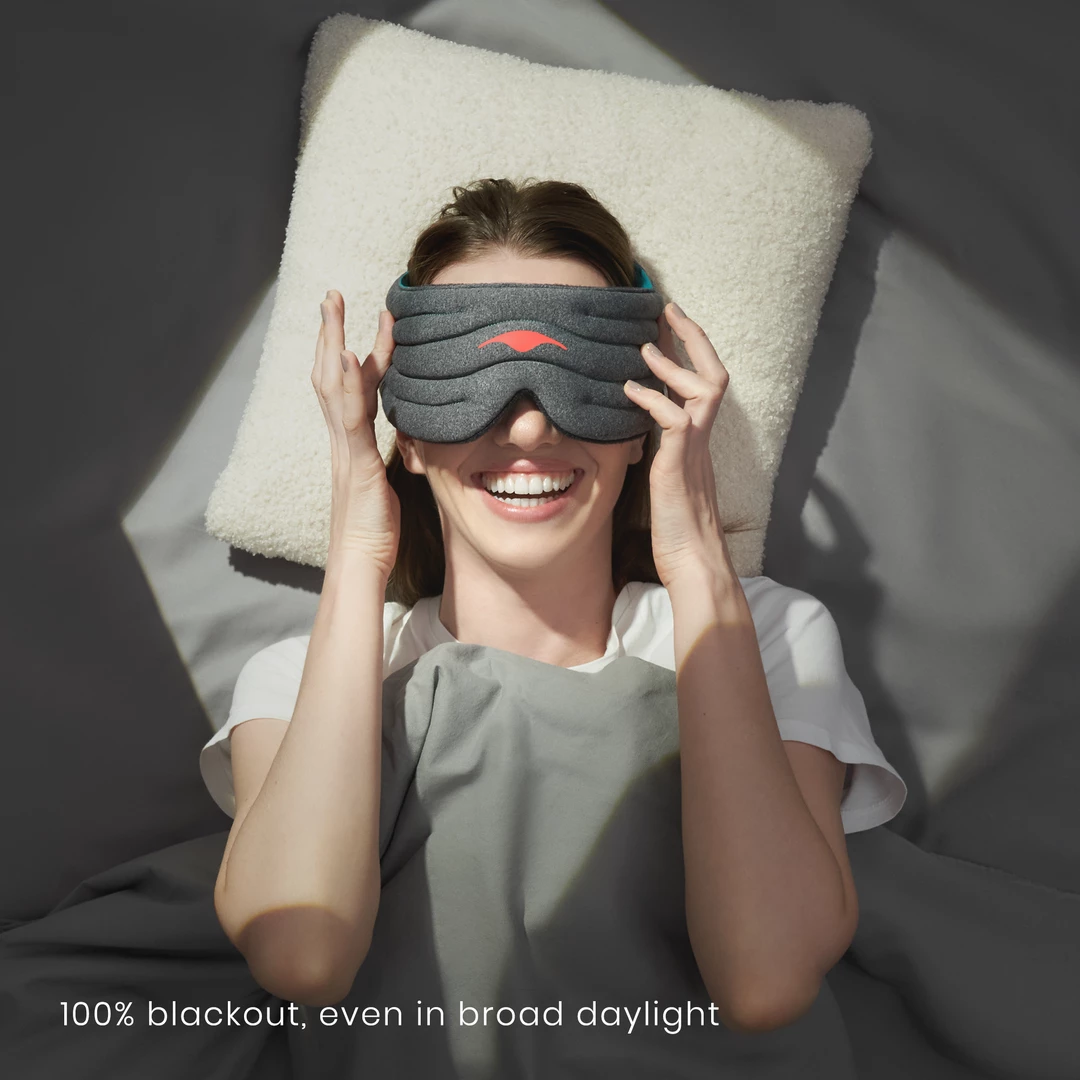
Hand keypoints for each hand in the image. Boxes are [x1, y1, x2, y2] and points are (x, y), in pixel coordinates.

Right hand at [312, 290, 399, 576]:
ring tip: (333, 306)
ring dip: (332, 342)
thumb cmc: (375, 529)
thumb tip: (408, 438)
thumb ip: (391, 455)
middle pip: (328, 375)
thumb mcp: (387, 482)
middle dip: (330, 333)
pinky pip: (349, 419)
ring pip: (332, 386)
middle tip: (331, 295)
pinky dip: (344, 385)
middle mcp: (342, 440)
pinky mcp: (355, 464)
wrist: (361, 562)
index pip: (350, 388)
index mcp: (351, 443)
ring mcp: (345, 449)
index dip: (354, 353)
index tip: (363, 323)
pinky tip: (346, 356)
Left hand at [622, 302, 733, 589]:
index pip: (702, 382)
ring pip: (703, 390)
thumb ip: (659, 449)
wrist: (693, 562)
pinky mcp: (680, 467)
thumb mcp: (664, 477)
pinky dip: (653, 400)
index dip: (691, 349)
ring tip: (645, 347)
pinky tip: (630, 390)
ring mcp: (694, 451)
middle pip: (714, 373)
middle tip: (668, 308)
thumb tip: (639, 429)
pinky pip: (675, 421)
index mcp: (698, 439)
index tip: (671, 322)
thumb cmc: (677, 527)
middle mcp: (702, 438)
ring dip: (673, 364)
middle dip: (693, 337)